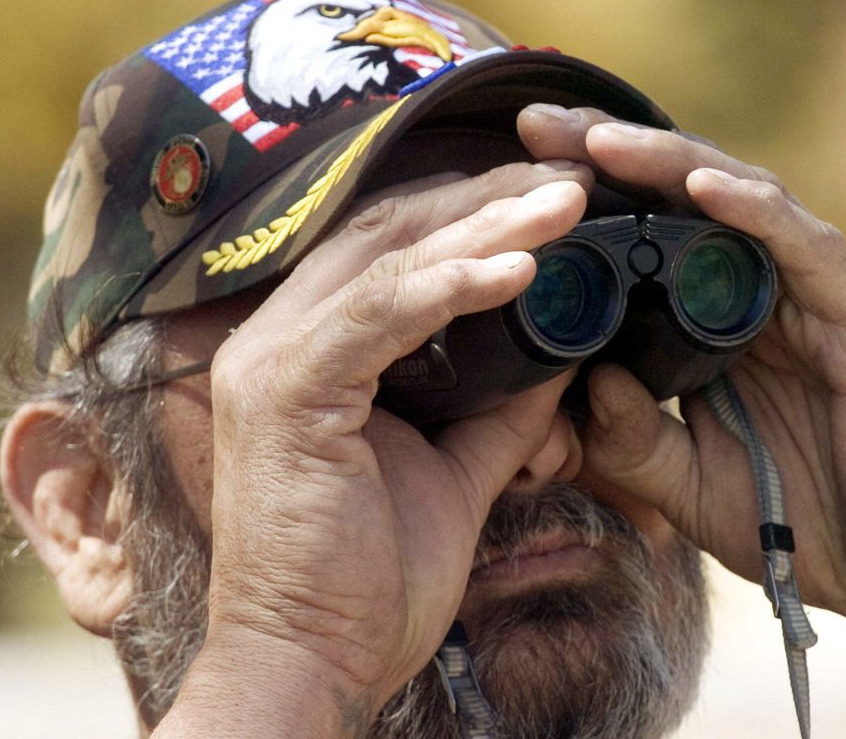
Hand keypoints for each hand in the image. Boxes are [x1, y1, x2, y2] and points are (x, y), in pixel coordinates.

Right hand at [188, 161, 592, 719]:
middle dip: (488, 198)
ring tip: (568, 205)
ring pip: (390, 260)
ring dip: (486, 225)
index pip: (395, 249)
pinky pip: (379, 316)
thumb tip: (566, 349)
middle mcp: (279, 336)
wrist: (314, 665)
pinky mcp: (282, 393)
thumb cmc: (373, 578)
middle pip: (392, 232)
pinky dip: (451, 287)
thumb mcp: (459, 471)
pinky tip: (521, 268)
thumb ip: (505, 405)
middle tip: (573, 180)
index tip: (555, 198)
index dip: (474, 212)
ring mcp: (271, 359)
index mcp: (313, 348)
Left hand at [517, 105, 845, 638]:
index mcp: (723, 323)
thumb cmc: (808, 522)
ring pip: (740, 199)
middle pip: (684, 196)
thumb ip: (634, 439)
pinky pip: (805, 245)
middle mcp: (766, 291)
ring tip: (597, 139)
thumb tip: (583, 381)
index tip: (512, 178)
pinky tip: (700, 185)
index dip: (586, 202)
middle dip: (610, 152)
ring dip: (668, 162)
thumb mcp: (692, 484)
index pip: (649, 237)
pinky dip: (755, 211)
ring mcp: (817, 294)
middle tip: (535, 123)